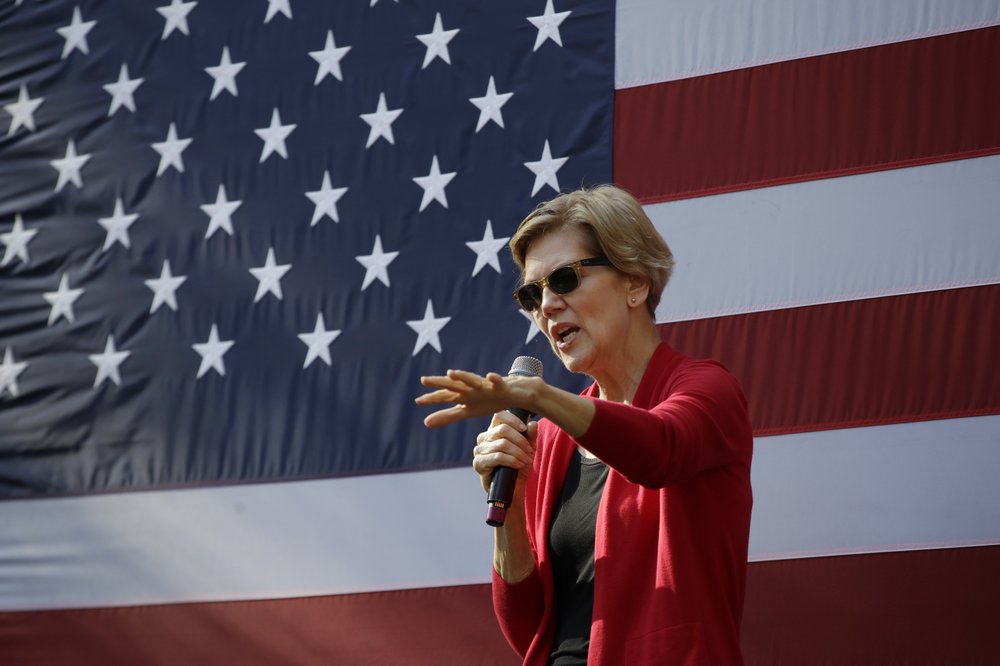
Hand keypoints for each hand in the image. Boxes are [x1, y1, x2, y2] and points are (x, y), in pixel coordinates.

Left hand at [415, 368, 537, 428]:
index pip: (445, 396)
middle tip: (424, 380)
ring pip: (473, 380)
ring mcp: (486, 386)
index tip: (418, 401)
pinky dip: (494, 379)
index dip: (432, 398)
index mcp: (464, 395)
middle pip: (454, 385)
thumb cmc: (488, 401)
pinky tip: (490, 376)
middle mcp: (472, 388)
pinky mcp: (501, 386)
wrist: (514, 394)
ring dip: (463, 376)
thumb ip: (447, 416)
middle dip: (440, 382)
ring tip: (451, 373)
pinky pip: (498, 381)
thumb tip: (425, 423)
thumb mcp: (466, 412)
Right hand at [472, 411, 537, 492]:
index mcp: (493, 430)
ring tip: (526, 460)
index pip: (499, 415)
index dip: (513, 420)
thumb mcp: (528, 448)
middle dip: (520, 440)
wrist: (512, 488)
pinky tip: (518, 465)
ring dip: (518, 452)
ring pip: (502, 444)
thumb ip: (530, 436)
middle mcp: (483, 437)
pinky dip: (512, 460)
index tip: (524, 429)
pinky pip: (497, 457)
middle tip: (530, 451)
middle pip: (503, 429)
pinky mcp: (478, 463)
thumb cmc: (518, 465)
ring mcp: (479, 450)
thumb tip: (533, 423)